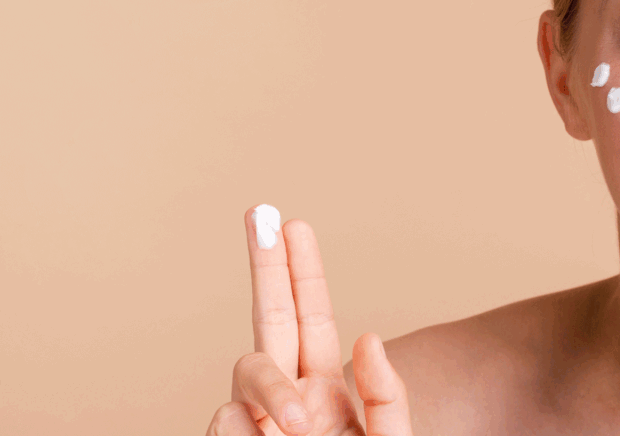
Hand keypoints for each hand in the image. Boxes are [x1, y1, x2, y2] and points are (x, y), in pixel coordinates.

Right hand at [206, 205, 413, 435]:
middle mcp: (286, 399)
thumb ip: (386, 398)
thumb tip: (368, 337)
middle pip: (270, 318)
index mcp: (324, 392)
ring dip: (272, 391)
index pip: (310, 319)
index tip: (296, 225)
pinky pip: (226, 421)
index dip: (303, 273)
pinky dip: (244, 435)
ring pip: (246, 371)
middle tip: (259, 212)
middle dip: (266, 265)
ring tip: (299, 429)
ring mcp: (254, 423)